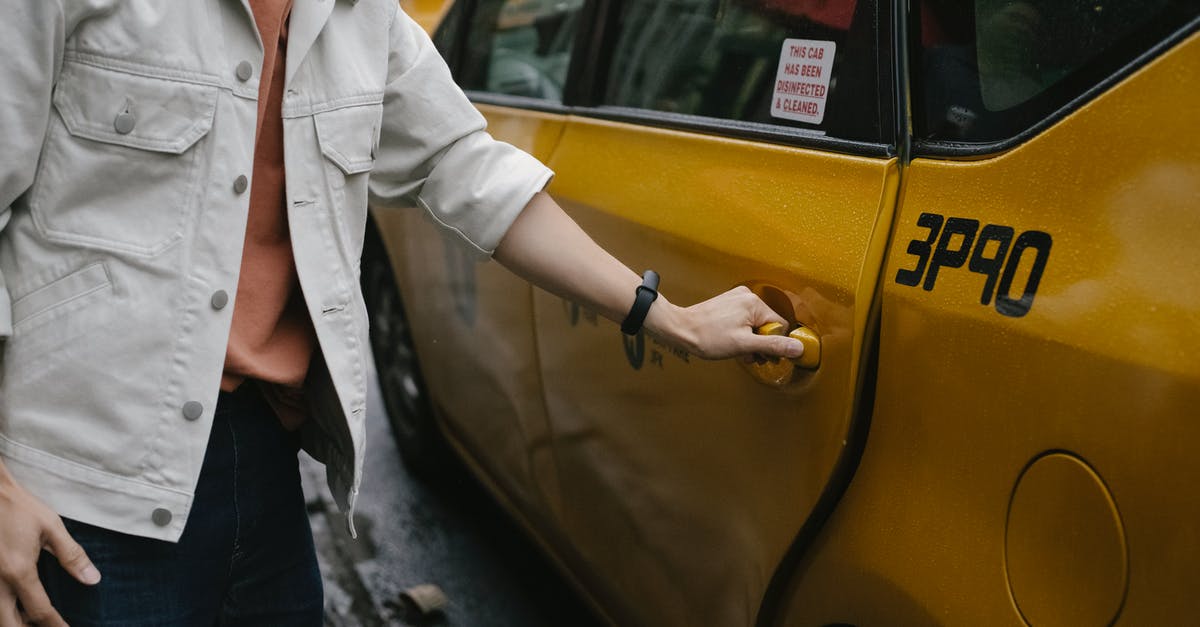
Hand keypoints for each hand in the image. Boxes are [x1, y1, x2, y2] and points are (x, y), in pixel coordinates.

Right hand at [0, 474, 99, 625]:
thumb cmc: (18, 507)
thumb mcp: (50, 527)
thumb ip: (72, 555)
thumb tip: (93, 579)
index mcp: (18, 571)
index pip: (40, 611)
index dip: (55, 625)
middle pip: (9, 624)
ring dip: (13, 622)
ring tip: (32, 621)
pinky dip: (3, 610)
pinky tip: (15, 606)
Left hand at [646, 286, 805, 360]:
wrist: (680, 329)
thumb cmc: (707, 337)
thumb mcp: (744, 345)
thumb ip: (772, 346)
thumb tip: (798, 348)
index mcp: (754, 303)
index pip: (779, 326)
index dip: (771, 344)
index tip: (759, 353)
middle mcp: (747, 296)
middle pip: (767, 325)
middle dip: (759, 343)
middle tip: (746, 354)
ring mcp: (737, 298)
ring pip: (756, 324)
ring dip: (750, 340)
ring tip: (736, 348)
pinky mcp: (729, 303)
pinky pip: (745, 320)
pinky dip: (742, 333)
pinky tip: (730, 340)